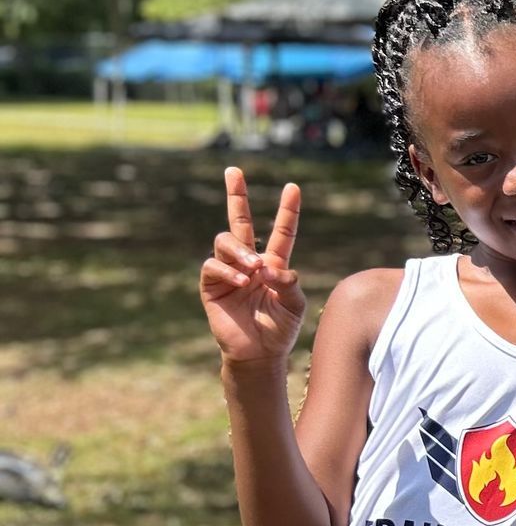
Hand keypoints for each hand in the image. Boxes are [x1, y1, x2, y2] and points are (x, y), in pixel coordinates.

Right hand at [201, 169, 304, 370]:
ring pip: (226, 242)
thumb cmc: (280, 329)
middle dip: (236, 195)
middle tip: (234, 171)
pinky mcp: (211, 286)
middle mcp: (249, 262)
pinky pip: (213, 266)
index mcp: (273, 263)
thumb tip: (270, 266)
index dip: (287, 211)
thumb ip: (289, 282)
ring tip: (254, 267)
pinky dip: (228, 271)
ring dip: (240, 251)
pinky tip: (243, 281)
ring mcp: (229, 272)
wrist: (259, 353)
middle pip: (239, 221)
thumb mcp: (295, 305)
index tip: (294, 187)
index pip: (281, 232)